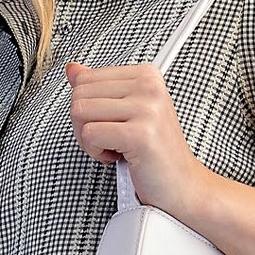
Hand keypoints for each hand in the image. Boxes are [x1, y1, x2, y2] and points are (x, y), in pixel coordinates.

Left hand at [65, 60, 210, 216]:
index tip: (110, 123)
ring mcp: (146, 109)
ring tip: (114, 147)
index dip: (86, 106)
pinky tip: (118, 156)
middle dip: (83, 124)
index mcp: (146, 75)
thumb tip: (73, 69)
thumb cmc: (154, 151)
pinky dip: (96, 152)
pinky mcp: (140, 134)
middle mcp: (149, 86)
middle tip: (109, 139)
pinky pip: (90, 135)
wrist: (181, 184)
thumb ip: (99, 88)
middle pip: (79, 94)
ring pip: (80, 112)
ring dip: (89, 139)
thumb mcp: (126, 112)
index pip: (85, 77)